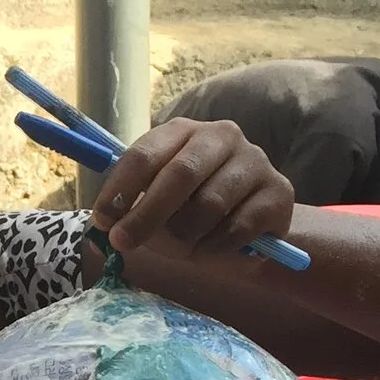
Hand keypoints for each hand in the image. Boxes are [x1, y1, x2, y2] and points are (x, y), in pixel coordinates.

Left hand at [88, 116, 293, 261]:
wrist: (249, 226)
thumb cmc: (189, 212)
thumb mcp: (153, 206)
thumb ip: (127, 209)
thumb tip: (101, 227)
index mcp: (182, 132)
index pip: (145, 153)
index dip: (119, 189)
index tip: (102, 220)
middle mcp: (221, 136)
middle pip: (179, 174)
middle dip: (146, 214)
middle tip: (124, 243)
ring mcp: (254, 160)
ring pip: (208, 205)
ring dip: (187, 235)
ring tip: (187, 242)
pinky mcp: (279, 191)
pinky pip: (237, 228)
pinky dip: (216, 247)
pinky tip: (214, 246)